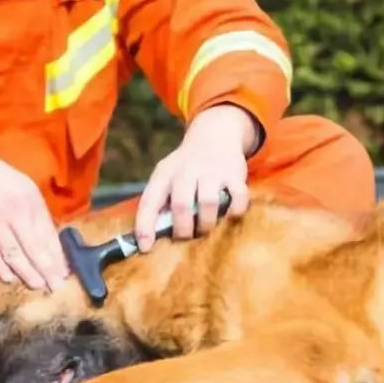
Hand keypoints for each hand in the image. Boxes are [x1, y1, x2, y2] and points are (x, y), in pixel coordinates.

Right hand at [0, 131, 68, 291]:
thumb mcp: (22, 187)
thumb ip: (34, 211)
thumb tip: (49, 237)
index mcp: (31, 200)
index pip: (48, 233)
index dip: (57, 255)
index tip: (66, 272)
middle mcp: (16, 211)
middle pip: (35, 246)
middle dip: (48, 269)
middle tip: (57, 287)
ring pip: (15, 252)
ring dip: (27, 272)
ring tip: (38, 286)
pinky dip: (0, 267)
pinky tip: (9, 278)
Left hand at [133, 104, 256, 250]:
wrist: (215, 134)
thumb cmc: (186, 166)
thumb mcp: (168, 176)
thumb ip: (160, 202)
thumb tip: (149, 239)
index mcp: (165, 174)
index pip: (150, 201)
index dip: (145, 226)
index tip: (146, 247)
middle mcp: (186, 171)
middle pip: (181, 204)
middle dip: (183, 229)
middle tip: (186, 236)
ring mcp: (211, 171)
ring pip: (208, 202)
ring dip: (206, 223)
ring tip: (205, 228)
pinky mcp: (234, 173)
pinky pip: (237, 197)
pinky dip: (234, 211)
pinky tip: (229, 214)